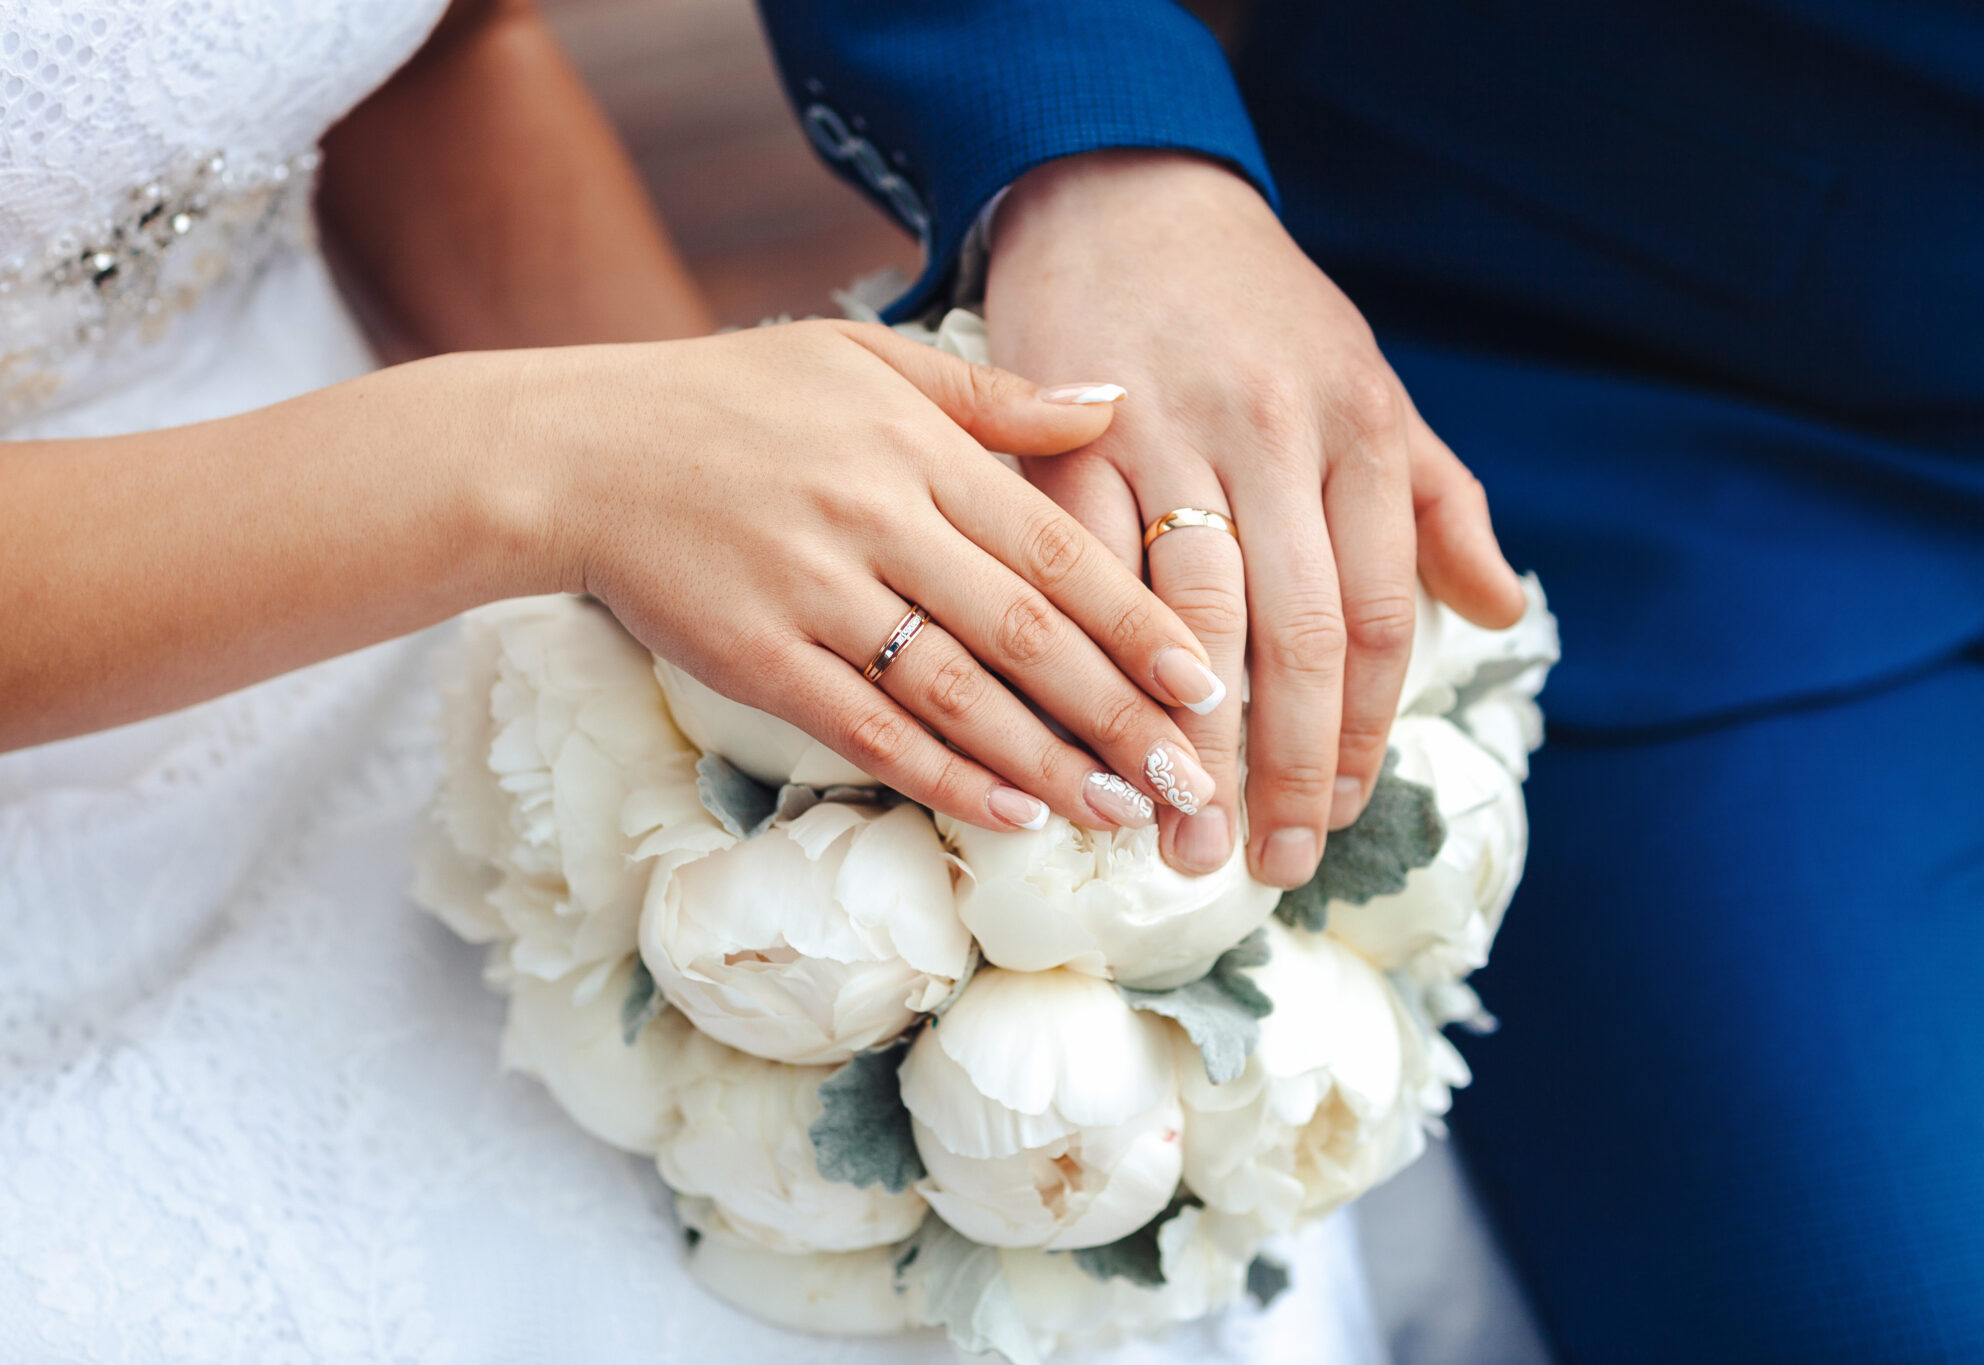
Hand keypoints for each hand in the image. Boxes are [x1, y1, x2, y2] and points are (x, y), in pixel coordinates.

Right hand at [507, 320, 1227, 832]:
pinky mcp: (757, 659)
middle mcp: (874, 520)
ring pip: (957, 694)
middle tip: (1188, 777)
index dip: (1136, 623)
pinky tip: (1011, 815)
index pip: (1053, 548)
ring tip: (1121, 811)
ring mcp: (813, 594)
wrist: (578, 451)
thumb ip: (993, 397)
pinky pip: (869, 730)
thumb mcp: (864, 360)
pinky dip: (945, 777)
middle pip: (1024, 633)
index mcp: (915, 448)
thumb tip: (1113, 406)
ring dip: (1048, 761)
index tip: (1202, 683)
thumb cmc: (731, 399)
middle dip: (1117, 712)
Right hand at [985, 151, 1524, 885]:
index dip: (1366, 732)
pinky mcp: (1071, 439)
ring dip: (1190, 741)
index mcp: (1362, 430)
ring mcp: (1170, 437)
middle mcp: (1276, 435)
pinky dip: (1098, 665)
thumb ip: (1439, 503)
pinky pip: (1089, 574)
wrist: (1127, 197)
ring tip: (1184, 833)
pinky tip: (1098, 736)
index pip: (1375, 615)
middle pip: (1296, 636)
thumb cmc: (1260, 311)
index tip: (1346, 814)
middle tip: (1275, 862)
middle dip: (1290, 766)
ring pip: (1192, 618)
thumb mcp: (1370, 386)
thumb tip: (1503, 610)